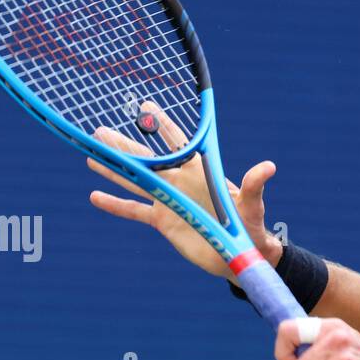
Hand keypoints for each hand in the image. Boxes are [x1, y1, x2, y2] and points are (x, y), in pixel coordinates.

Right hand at [86, 101, 282, 281]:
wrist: (240, 254)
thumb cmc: (250, 226)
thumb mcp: (252, 206)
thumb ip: (254, 186)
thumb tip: (268, 167)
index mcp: (199, 171)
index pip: (178, 142)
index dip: (163, 124)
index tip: (146, 106)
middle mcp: (179, 181)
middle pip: (146, 159)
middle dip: (124, 146)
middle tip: (99, 131)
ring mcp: (169, 200)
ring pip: (135, 181)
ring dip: (114, 170)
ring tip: (91, 155)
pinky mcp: (163, 220)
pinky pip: (134, 211)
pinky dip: (115, 205)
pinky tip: (94, 197)